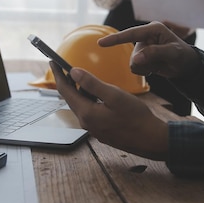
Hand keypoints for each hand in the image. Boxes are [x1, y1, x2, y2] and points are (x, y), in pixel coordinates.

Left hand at [50, 62, 167, 159]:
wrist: (150, 140)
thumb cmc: (136, 117)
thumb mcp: (114, 95)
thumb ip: (92, 83)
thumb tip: (74, 72)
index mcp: (87, 113)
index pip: (65, 91)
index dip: (58, 75)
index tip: (53, 62)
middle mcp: (86, 123)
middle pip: (71, 99)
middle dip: (66, 83)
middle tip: (64, 68)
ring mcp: (94, 129)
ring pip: (81, 106)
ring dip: (79, 91)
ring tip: (80, 78)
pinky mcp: (101, 131)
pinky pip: (90, 113)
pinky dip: (88, 100)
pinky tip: (96, 95)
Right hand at [98, 21, 199, 78]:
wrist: (186, 66)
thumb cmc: (183, 55)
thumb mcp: (173, 53)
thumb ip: (154, 53)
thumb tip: (136, 59)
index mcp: (153, 29)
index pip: (131, 33)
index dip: (116, 39)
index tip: (101, 43)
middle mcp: (145, 36)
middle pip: (133, 53)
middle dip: (145, 62)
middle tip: (161, 62)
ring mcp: (142, 47)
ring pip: (133, 62)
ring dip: (145, 67)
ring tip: (159, 65)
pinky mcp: (141, 57)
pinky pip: (135, 67)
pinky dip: (144, 70)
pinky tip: (154, 68)